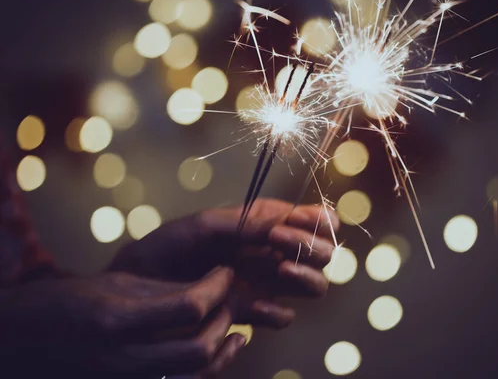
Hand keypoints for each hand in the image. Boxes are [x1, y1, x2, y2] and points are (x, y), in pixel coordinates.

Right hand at [1, 268, 245, 377]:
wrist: (27, 341)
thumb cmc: (68, 303)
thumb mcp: (116, 283)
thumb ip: (166, 288)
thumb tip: (213, 286)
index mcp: (116, 320)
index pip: (188, 307)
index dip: (217, 286)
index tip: (225, 271)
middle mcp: (123, 357)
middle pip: (199, 347)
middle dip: (225, 317)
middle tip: (229, 295)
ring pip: (197, 373)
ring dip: (225, 346)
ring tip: (234, 324)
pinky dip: (212, 368)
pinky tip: (223, 347)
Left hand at [110, 199, 338, 325]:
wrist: (135, 288)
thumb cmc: (167, 247)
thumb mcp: (206, 226)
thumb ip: (248, 222)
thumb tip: (289, 221)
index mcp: (265, 225)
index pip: (315, 220)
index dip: (318, 220)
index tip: (297, 220)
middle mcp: (272, 253)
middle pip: (323, 253)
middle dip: (310, 246)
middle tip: (278, 241)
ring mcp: (265, 284)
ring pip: (314, 285)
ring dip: (306, 277)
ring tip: (281, 271)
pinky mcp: (251, 312)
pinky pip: (282, 317)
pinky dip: (277, 312)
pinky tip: (256, 308)